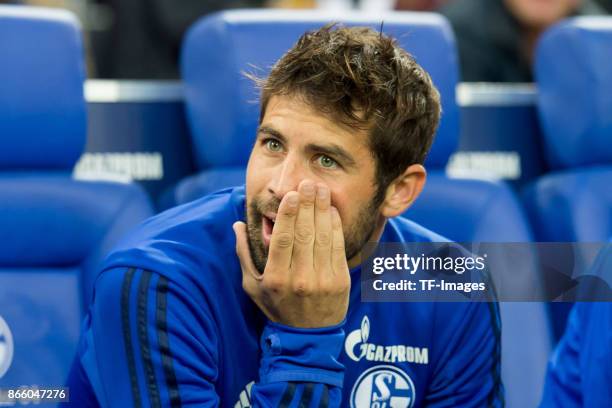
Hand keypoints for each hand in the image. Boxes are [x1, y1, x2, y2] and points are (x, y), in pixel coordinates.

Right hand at [233, 180, 350, 327]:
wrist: (307, 337)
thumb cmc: (276, 306)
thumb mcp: (252, 286)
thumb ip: (244, 255)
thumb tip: (236, 225)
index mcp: (276, 279)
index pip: (283, 240)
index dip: (287, 215)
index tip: (290, 194)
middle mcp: (300, 279)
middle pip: (304, 234)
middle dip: (307, 205)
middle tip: (308, 183)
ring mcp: (322, 280)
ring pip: (322, 237)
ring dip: (322, 210)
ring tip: (320, 189)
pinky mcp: (340, 281)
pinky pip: (338, 247)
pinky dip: (335, 226)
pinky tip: (331, 210)